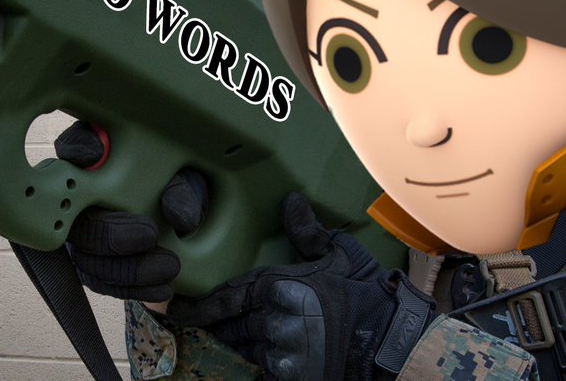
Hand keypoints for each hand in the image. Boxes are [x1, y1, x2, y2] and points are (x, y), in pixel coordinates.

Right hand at [54, 120, 207, 302]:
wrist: (186, 233)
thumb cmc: (179, 191)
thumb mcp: (188, 183)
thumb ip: (183, 191)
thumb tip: (180, 217)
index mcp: (99, 158)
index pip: (74, 145)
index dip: (79, 148)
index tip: (95, 154)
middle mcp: (79, 195)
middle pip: (73, 212)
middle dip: (109, 229)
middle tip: (149, 234)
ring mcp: (81, 232)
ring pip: (85, 256)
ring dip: (127, 268)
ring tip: (169, 266)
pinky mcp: (91, 266)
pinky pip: (101, 283)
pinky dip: (133, 288)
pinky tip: (163, 286)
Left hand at [168, 192, 433, 379]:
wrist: (392, 342)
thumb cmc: (366, 295)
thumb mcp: (340, 254)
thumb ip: (308, 232)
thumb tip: (290, 202)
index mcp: (278, 288)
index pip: (225, 297)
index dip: (197, 305)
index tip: (172, 308)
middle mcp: (273, 321)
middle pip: (228, 324)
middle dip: (209, 323)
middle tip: (184, 320)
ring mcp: (281, 352)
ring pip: (241, 346)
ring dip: (228, 339)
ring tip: (212, 334)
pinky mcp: (291, 375)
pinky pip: (260, 366)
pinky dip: (252, 359)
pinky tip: (244, 353)